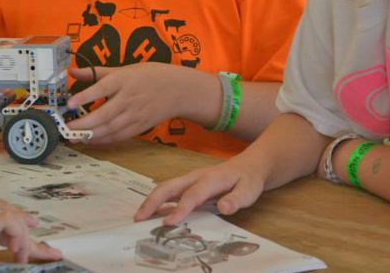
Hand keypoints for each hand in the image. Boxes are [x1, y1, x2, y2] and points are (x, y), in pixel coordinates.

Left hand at [66, 63, 216, 144]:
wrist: (178, 90)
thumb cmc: (150, 76)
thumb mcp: (124, 68)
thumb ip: (96, 72)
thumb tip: (72, 71)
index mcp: (124, 80)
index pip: (102, 88)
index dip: (85, 96)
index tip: (70, 104)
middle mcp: (129, 98)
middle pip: (104, 114)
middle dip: (83, 124)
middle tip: (66, 128)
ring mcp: (135, 114)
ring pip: (110, 129)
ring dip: (90, 135)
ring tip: (74, 137)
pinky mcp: (140, 126)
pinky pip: (119, 136)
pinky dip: (103, 141)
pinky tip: (90, 141)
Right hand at [134, 155, 266, 224]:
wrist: (250, 165)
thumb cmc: (249, 179)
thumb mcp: (249, 190)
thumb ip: (237, 199)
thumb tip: (224, 207)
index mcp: (211, 179)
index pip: (192, 195)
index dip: (179, 209)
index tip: (167, 224)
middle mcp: (196, 177)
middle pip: (170, 186)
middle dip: (152, 201)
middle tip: (138, 219)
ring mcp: (191, 180)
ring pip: (167, 188)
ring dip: (152, 201)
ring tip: (139, 218)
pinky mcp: (190, 184)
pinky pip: (171, 192)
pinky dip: (159, 202)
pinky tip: (153, 214)